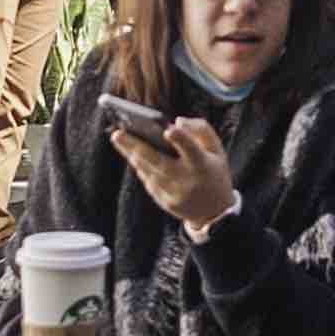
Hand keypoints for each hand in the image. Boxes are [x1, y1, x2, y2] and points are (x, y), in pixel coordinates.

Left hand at [114, 112, 240, 231]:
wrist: (215, 214)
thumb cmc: (214, 173)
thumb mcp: (217, 150)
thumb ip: (200, 130)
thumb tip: (176, 121)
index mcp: (202, 165)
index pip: (191, 150)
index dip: (180, 140)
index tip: (167, 129)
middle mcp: (187, 180)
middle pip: (157, 161)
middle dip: (135, 146)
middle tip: (117, 133)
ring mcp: (174, 193)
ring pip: (147, 170)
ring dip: (132, 154)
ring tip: (119, 138)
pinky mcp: (165, 202)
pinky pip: (149, 181)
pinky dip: (141, 167)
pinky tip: (132, 154)